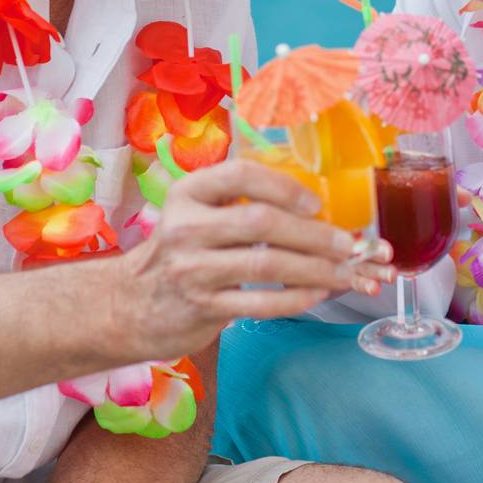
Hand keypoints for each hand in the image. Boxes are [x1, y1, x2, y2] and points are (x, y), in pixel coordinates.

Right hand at [115, 159, 394, 362]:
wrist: (132, 305)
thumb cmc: (181, 252)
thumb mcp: (197, 214)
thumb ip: (240, 202)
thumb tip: (316, 205)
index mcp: (189, 193)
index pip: (241, 174)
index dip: (284, 186)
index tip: (316, 202)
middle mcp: (186, 227)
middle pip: (262, 222)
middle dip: (315, 234)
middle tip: (350, 244)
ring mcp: (192, 269)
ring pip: (267, 266)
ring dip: (316, 269)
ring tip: (347, 272)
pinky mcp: (202, 307)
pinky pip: (260, 303)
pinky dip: (296, 299)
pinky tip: (317, 294)